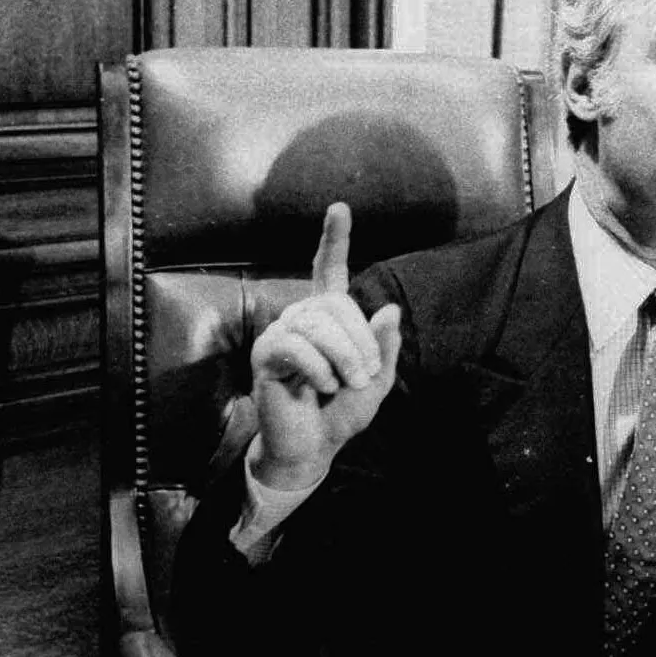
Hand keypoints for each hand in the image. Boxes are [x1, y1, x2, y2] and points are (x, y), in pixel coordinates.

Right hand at [249, 202, 401, 489]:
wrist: (312, 448)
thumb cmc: (340, 412)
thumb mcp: (376, 381)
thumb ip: (385, 348)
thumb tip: (389, 310)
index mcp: (328, 319)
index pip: (329, 271)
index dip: (334, 240)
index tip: (339, 208)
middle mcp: (301, 318)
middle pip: (335, 304)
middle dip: (360, 341)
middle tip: (364, 375)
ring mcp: (281, 334)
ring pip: (318, 325)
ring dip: (343, 358)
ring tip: (343, 384)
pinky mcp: (266, 355)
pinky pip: (297, 347)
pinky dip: (318, 369)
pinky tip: (319, 386)